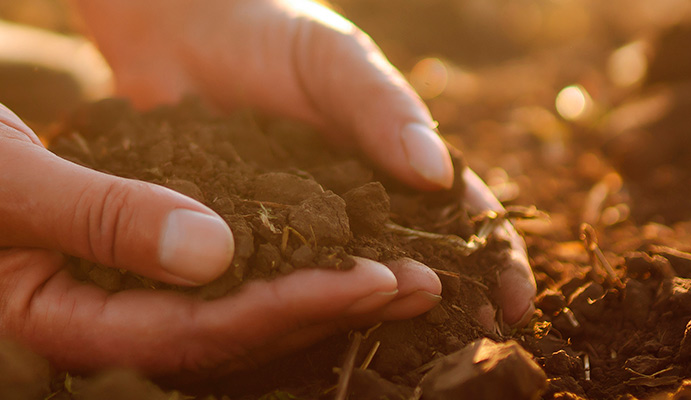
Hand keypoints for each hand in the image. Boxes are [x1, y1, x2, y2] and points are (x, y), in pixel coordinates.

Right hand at [0, 83, 442, 373]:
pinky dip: (249, 266)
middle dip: (317, 312)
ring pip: (209, 318)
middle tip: (418, 282)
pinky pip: (185, 284)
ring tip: (388, 272)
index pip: (194, 335)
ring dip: (296, 293)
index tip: (373, 277)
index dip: (289, 309)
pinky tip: (302, 246)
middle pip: (218, 341)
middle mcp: (77, 331)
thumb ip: (105, 216)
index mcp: (50, 326)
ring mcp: (85, 306)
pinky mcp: (89, 273)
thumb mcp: (2, 180)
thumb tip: (216, 253)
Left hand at [75, 0, 535, 325]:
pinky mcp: (231, 242)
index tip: (515, 302)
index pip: (457, 219)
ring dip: (367, 311)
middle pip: (408, 264)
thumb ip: (381, 108)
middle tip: (471, 338)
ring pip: (339, 285)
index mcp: (390, 164)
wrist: (175, 28)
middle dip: (443, 300)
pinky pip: (263, 281)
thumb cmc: (269, 34)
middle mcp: (349, 208)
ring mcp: (293, 231)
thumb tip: (437, 175)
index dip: (493, 263)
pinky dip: (284, 306)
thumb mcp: (334, 59)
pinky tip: (299, 327)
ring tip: (398, 336)